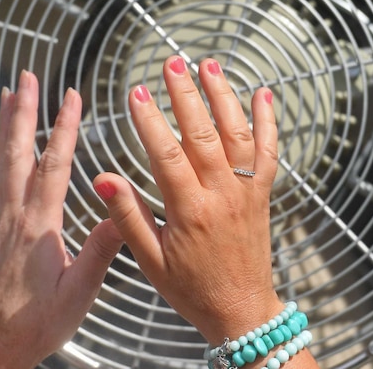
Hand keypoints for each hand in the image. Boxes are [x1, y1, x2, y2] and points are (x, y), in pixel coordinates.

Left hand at [0, 71, 122, 368]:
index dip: (64, 126)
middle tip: (26, 75)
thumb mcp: (80, 291)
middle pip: (19, 151)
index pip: (55, 164)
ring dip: (4, 123)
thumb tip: (120, 211)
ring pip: (0, 161)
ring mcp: (1, 220)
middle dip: (23, 110)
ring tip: (5, 92)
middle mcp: (16, 215)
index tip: (71, 95)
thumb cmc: (40, 321)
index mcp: (41, 225)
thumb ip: (100, 250)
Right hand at [93, 56, 282, 343]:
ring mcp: (247, 191)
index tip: (135, 91)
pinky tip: (263, 93)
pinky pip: (270, 151)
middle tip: (172, 63)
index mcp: (190, 212)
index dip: (150, 121)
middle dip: (186, 95)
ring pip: (238, 134)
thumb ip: (128, 216)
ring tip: (209, 64)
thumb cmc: (192, 288)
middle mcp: (223, 195)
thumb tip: (103, 179)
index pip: (167, 155)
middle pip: (204, 135)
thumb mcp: (150, 261)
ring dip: (224, 96)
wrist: (242, 310)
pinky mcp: (263, 192)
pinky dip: (268, 121)